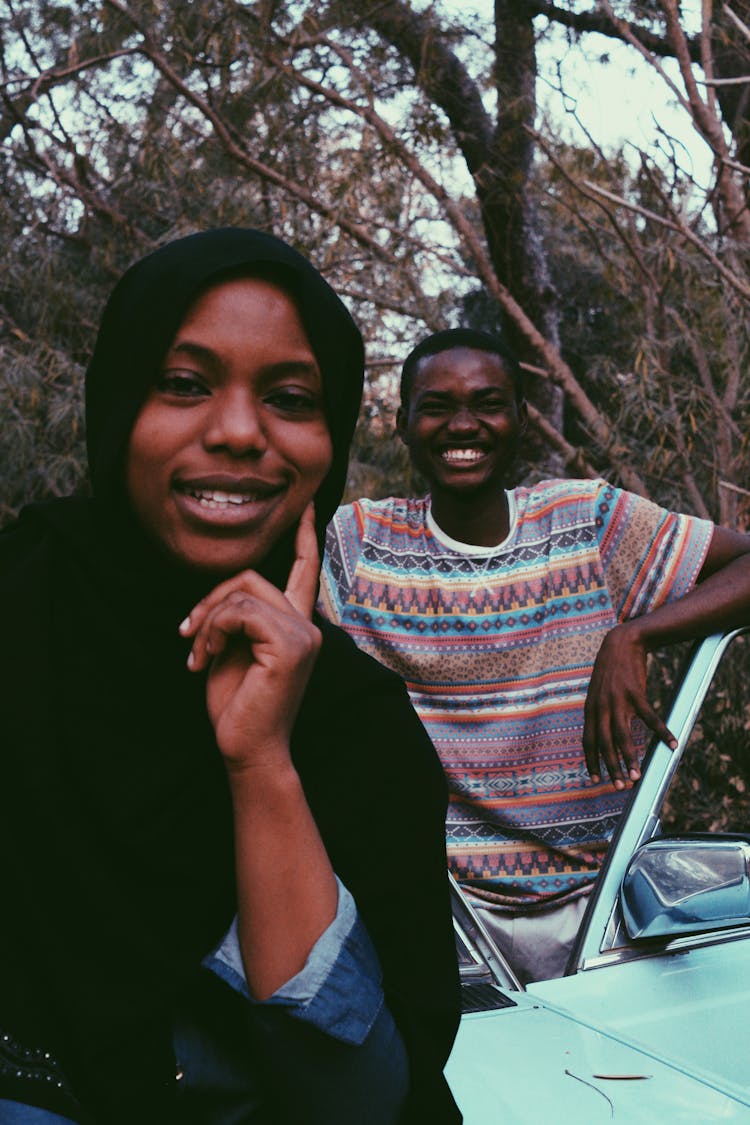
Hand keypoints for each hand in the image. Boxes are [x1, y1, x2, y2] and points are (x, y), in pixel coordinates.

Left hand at [179, 504, 321, 768]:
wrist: (248, 748)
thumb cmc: (237, 706)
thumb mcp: (232, 651)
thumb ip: (237, 617)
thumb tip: (222, 597)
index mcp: (295, 625)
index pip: (304, 569)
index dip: (304, 535)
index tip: (305, 504)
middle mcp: (307, 625)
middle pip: (251, 576)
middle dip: (210, 598)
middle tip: (187, 633)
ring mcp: (303, 634)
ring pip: (242, 592)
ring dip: (208, 619)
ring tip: (197, 653)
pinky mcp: (290, 645)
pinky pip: (240, 612)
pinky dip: (213, 630)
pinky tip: (205, 658)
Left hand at [582, 622, 676, 788]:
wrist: (621, 643)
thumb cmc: (611, 672)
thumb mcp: (598, 693)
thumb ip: (599, 714)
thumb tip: (604, 735)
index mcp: (591, 709)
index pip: (588, 741)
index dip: (591, 761)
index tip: (595, 780)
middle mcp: (601, 707)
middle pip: (605, 744)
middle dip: (612, 768)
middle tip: (620, 787)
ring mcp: (617, 700)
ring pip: (623, 736)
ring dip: (630, 759)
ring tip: (637, 776)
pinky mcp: (635, 693)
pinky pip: (649, 718)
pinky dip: (662, 732)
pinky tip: (672, 744)